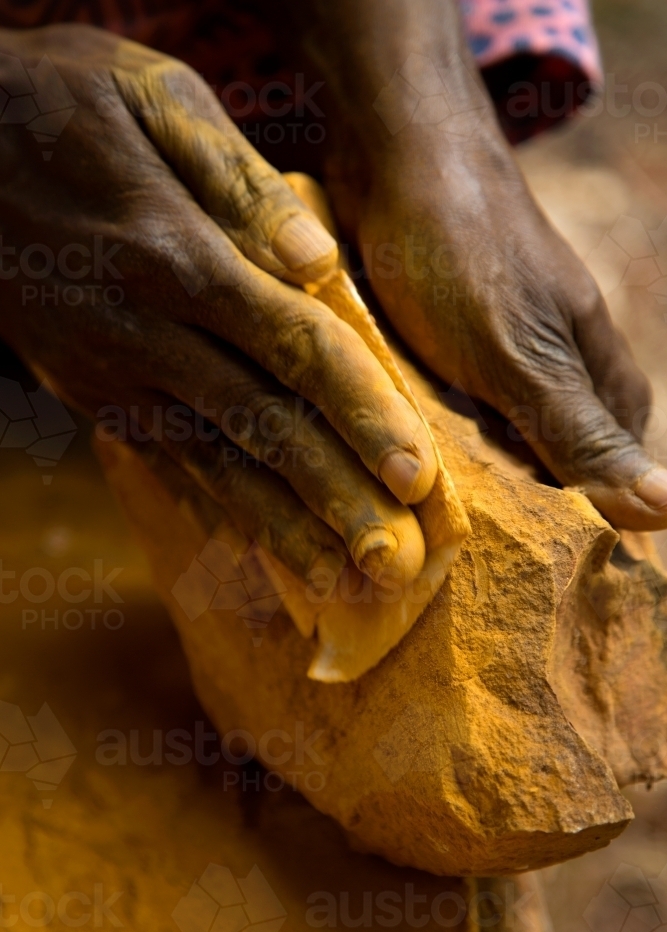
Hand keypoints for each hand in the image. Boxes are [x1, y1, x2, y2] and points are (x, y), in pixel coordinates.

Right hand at [0, 24, 439, 583]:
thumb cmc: (58, 107)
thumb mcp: (150, 97)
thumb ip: (238, 182)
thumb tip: (318, 259)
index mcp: (177, 257)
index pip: (294, 349)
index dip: (361, 415)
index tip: (416, 476)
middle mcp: (147, 333)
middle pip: (262, 429)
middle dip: (334, 501)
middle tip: (394, 566)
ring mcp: (115, 374)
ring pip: (215, 465)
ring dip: (283, 530)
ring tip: (344, 581)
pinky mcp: (95, 394)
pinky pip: (168, 463)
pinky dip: (221, 511)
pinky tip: (265, 549)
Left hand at [328, 126, 666, 530]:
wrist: (394, 154)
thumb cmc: (462, 256)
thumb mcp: (521, 359)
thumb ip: (581, 435)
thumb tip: (664, 510)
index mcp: (596, 375)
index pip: (606, 477)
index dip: (571, 522)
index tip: (523, 562)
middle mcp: (555, 367)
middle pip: (548, 463)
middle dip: (509, 500)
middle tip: (460, 540)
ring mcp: (501, 353)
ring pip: (493, 439)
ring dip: (461, 468)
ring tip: (420, 502)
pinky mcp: (451, 343)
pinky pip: (448, 408)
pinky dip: (426, 432)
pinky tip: (397, 450)